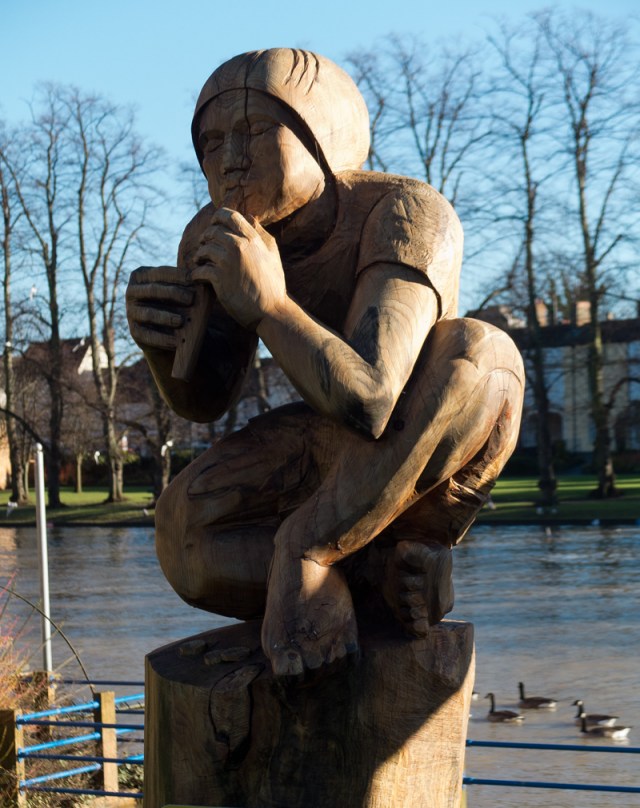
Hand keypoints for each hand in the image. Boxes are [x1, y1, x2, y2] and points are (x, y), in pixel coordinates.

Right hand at [126, 266, 194, 351]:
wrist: (164, 331)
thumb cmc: (174, 303)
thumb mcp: (177, 290)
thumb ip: (185, 283)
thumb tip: (202, 278)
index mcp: (140, 276)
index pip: (159, 273)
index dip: (176, 275)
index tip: (193, 279)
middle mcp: (131, 292)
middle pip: (153, 290)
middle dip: (173, 293)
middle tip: (191, 299)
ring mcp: (130, 312)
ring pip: (148, 314)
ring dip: (166, 317)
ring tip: (182, 321)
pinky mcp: (134, 331)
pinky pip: (147, 335)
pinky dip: (162, 339)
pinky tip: (175, 342)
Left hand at [191, 208, 285, 329]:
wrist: (271, 311)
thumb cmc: (273, 284)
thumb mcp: (273, 254)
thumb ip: (261, 234)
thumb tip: (251, 217)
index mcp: (252, 238)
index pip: (229, 215)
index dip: (217, 217)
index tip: (213, 225)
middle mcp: (239, 246)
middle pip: (212, 231)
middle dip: (206, 238)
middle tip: (204, 247)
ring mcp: (228, 262)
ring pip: (204, 249)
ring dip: (199, 256)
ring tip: (200, 262)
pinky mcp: (219, 279)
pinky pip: (199, 269)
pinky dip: (196, 273)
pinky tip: (198, 278)